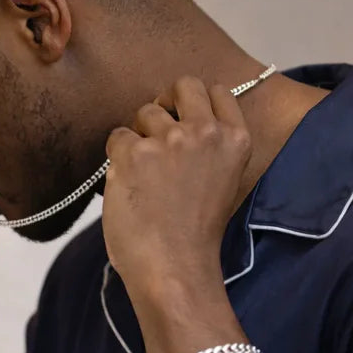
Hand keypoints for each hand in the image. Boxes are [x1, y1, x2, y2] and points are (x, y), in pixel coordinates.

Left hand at [102, 77, 252, 299]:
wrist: (175, 267)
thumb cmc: (196, 235)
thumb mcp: (223, 181)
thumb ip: (210, 148)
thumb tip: (176, 122)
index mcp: (236, 141)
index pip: (218, 92)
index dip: (196, 104)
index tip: (185, 121)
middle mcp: (206, 132)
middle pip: (184, 85)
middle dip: (167, 102)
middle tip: (158, 132)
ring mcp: (170, 140)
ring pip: (145, 111)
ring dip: (139, 135)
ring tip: (143, 172)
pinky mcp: (134, 152)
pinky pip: (117, 137)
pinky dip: (117, 158)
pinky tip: (127, 185)